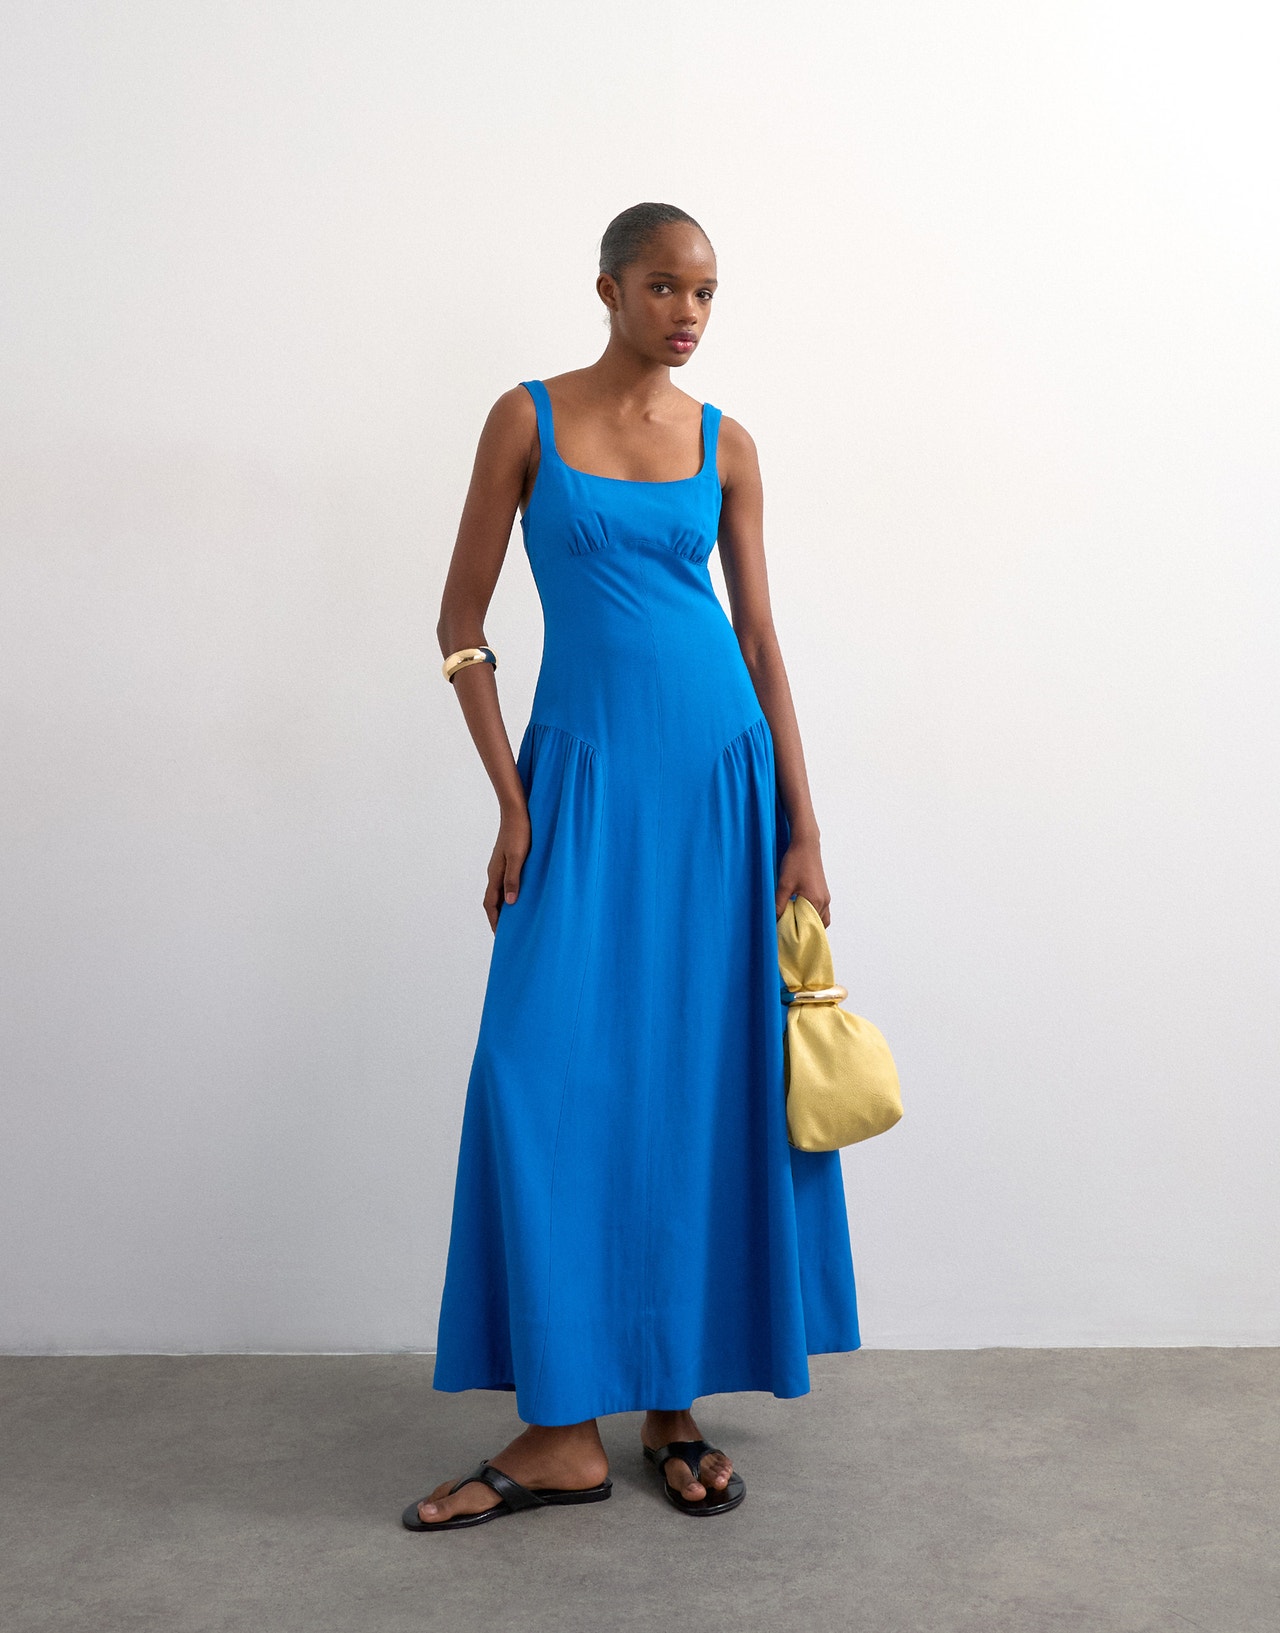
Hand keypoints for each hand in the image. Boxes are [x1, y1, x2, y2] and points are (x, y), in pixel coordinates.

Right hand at [484, 804, 530, 931]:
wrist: (516, 812)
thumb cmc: (519, 833)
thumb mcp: (518, 857)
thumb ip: (513, 879)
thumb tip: (510, 903)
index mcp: (495, 874)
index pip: (491, 904)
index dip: (494, 921)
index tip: (500, 936)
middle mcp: (494, 872)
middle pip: (493, 901)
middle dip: (497, 918)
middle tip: (506, 933)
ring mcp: (499, 866)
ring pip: (498, 892)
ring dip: (503, 907)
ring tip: (513, 919)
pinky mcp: (506, 861)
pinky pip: (504, 883)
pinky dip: (508, 894)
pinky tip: (518, 896)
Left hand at [775, 834, 830, 926]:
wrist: (806, 844)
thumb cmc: (796, 862)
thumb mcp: (783, 885)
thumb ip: (779, 905)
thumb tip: (774, 921)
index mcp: (816, 902)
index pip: (810, 928)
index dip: (799, 935)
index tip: (788, 939)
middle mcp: (824, 901)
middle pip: (817, 926)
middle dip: (805, 932)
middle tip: (790, 934)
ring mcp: (825, 897)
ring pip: (821, 919)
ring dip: (809, 924)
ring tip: (794, 925)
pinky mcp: (823, 892)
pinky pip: (821, 911)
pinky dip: (812, 916)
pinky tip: (799, 913)